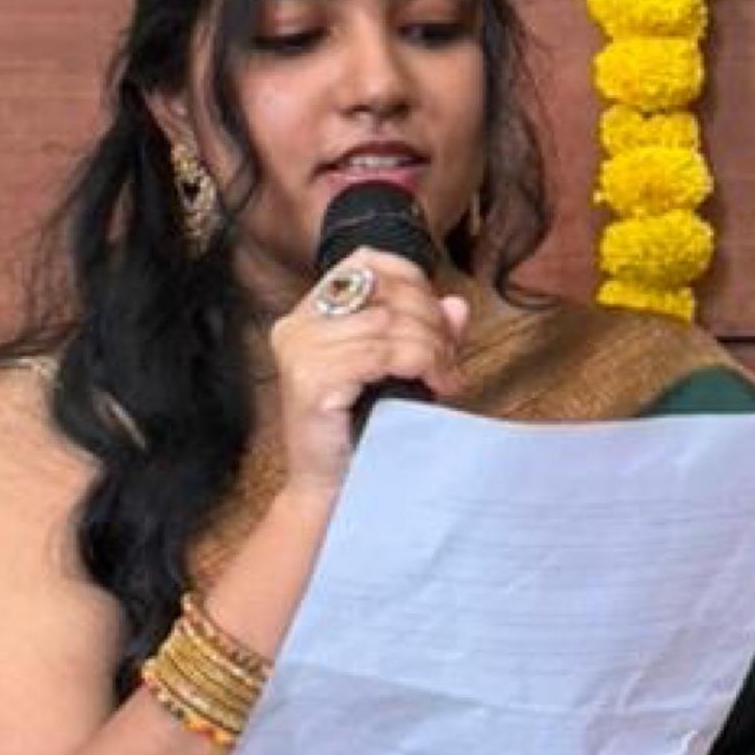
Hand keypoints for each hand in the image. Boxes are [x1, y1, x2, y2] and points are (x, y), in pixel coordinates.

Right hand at [266, 252, 469, 497]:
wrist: (338, 492)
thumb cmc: (368, 433)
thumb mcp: (403, 372)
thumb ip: (426, 333)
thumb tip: (457, 304)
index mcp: (310, 313)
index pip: (367, 262)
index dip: (414, 281)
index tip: (441, 319)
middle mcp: (297, 324)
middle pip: (383, 290)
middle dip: (431, 321)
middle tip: (451, 359)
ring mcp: (299, 349)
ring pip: (388, 322)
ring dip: (432, 347)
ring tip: (446, 378)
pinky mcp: (310, 378)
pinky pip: (382, 353)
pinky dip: (421, 364)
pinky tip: (436, 387)